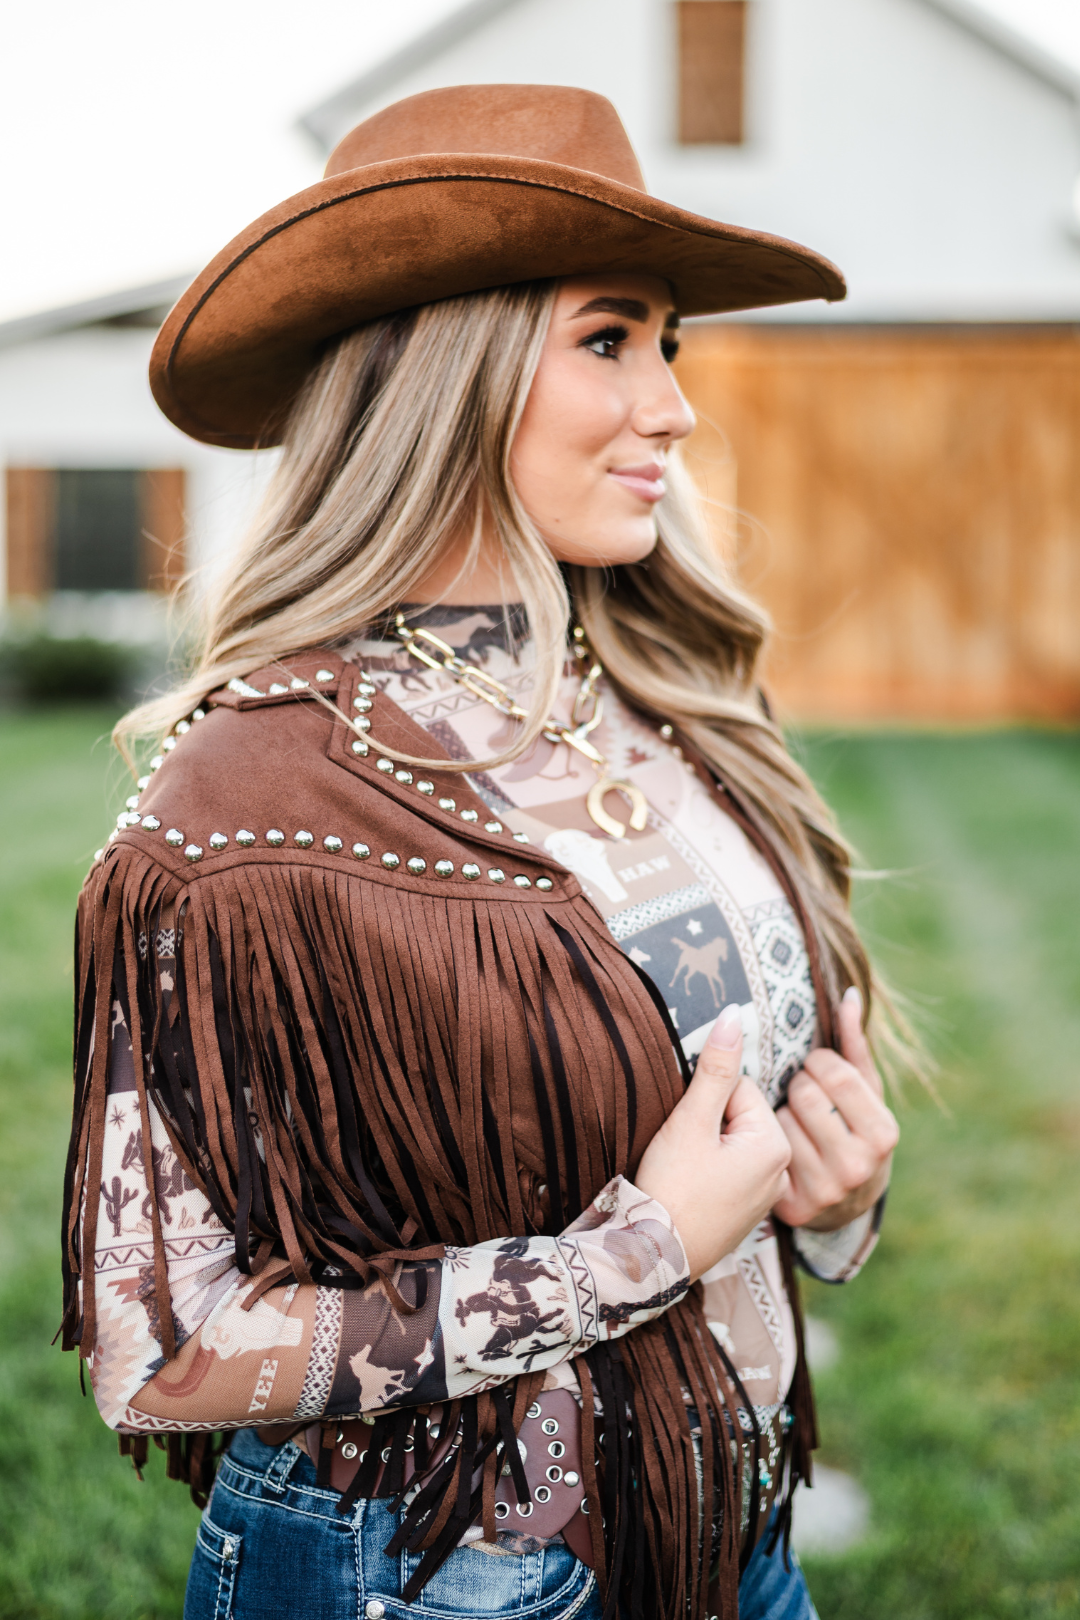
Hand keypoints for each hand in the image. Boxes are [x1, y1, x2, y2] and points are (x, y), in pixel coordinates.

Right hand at [635, 1005, 791, 1282]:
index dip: (702, 1100)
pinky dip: (707, 1173)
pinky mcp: (745, 1214)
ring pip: (730, 1143)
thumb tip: (733, 1014)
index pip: (737, 1088)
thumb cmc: (672, 1188)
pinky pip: (729, 1172)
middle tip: (682, 1152)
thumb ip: (715, 1067)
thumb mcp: (691, 1120)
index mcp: (774, 1145)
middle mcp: (781, 1171)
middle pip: (736, 1115)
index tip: (685, 1131)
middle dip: (706, 1122)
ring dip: (704, 1147)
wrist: (652, 1258)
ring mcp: (764, 1196)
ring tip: (683, 1171)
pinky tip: (688, 1189)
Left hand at [773, 987, 898, 1231]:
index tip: (814, 1066)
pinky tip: (774, 1143)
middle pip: (805, 1096)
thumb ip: (853, 1043)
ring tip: (791, 1119)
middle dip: (798, 1085)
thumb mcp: (864, 1090)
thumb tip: (847, 993)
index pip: (838, 1075)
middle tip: (799, 1092)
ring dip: (779, 1112)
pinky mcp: (795, 1207)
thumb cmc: (854, 1128)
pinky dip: (764, 1140)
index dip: (818, 1063)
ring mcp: (827, 1190)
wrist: (847, 1202)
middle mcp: (859, 1167)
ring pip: (780, 1122)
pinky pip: (764, 1152)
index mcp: (884, 1134)